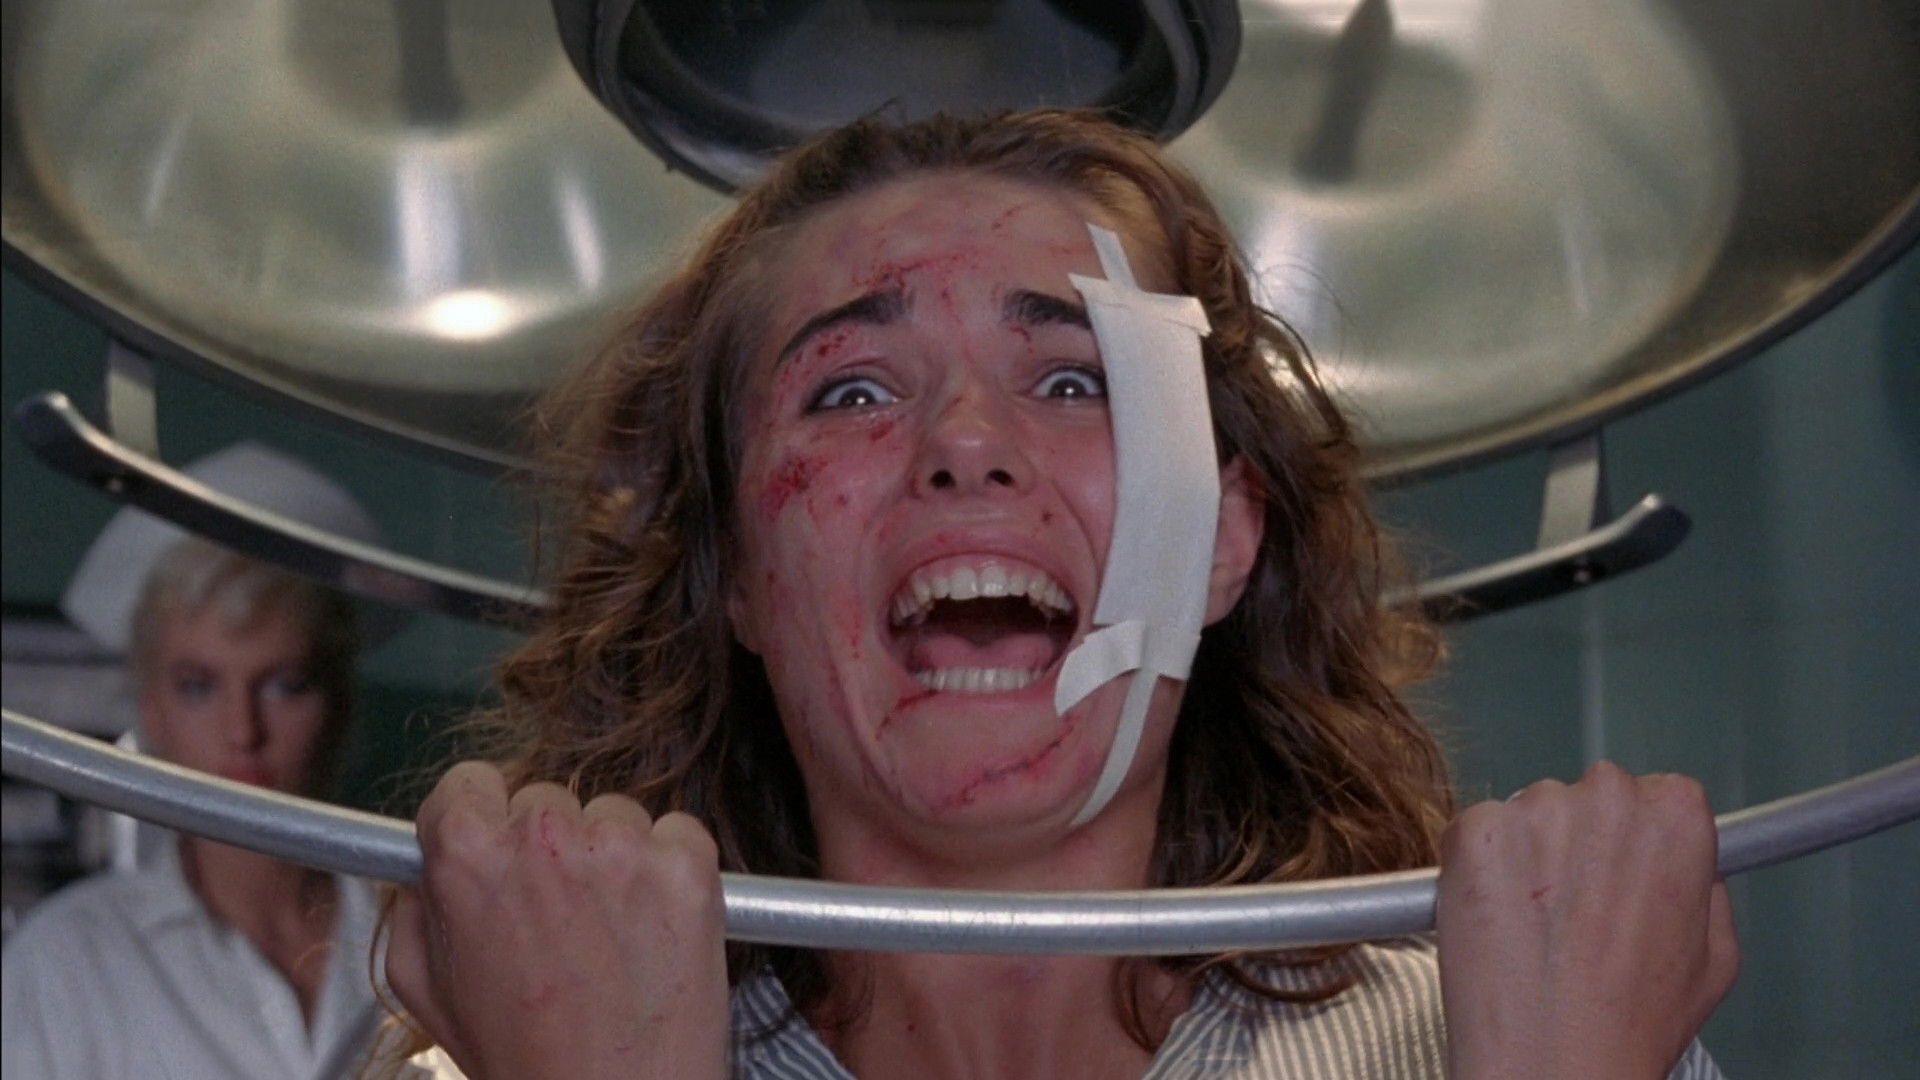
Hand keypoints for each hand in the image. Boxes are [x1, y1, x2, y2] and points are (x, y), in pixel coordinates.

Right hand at [385, 762, 728, 1079]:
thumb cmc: (528, 1061)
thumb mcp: (428, 992)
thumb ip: (414, 911)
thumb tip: (420, 869)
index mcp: (470, 858)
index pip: (469, 781)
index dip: (482, 819)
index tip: (497, 846)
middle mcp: (545, 837)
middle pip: (545, 799)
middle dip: (550, 847)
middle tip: (559, 918)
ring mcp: (623, 846)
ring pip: (614, 814)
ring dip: (613, 858)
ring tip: (609, 936)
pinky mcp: (688, 864)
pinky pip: (678, 833)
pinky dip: (672, 869)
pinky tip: (654, 929)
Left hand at [1436, 760, 1738, 1079]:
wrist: (1553, 1059)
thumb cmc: (1631, 1021)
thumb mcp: (1715, 958)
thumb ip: (1706, 891)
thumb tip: (1688, 870)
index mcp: (1675, 815)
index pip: (1655, 795)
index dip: (1636, 843)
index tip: (1623, 875)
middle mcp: (1605, 795)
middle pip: (1590, 797)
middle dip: (1582, 842)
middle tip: (1576, 908)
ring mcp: (1533, 808)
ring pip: (1530, 814)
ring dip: (1529, 853)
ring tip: (1537, 925)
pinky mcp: (1472, 830)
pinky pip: (1479, 833)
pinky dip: (1482, 868)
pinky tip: (1499, 919)